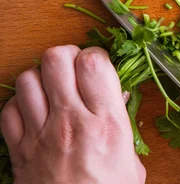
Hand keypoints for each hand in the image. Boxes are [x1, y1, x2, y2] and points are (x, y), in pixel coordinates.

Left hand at [0, 45, 145, 183]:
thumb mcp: (130, 162)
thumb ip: (121, 123)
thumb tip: (115, 95)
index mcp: (105, 123)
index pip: (93, 61)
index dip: (94, 55)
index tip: (96, 66)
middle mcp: (70, 123)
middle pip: (56, 59)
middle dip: (64, 56)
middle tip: (72, 69)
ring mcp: (40, 136)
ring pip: (28, 79)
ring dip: (39, 78)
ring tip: (51, 89)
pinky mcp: (19, 151)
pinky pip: (8, 110)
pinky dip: (18, 105)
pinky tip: (32, 112)